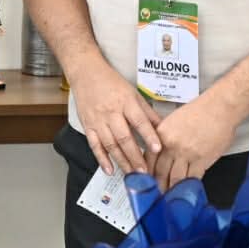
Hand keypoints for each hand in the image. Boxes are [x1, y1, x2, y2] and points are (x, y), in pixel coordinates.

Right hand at [71, 62, 161, 176]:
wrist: (86, 73)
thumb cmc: (111, 82)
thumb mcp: (133, 93)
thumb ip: (147, 112)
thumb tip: (163, 128)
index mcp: (126, 102)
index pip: (139, 121)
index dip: (148, 136)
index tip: (157, 149)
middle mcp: (111, 112)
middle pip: (124, 137)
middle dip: (135, 156)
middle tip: (145, 172)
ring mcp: (98, 120)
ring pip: (110, 144)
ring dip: (122, 161)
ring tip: (132, 174)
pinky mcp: (88, 126)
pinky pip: (94, 145)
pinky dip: (102, 159)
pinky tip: (110, 169)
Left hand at [150, 97, 236, 187]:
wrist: (220, 108)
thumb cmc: (200, 111)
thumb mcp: (173, 121)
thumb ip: (165, 138)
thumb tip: (159, 155)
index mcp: (161, 135)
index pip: (149, 159)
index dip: (146, 173)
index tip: (146, 182)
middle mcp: (171, 145)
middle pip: (160, 172)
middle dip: (158, 186)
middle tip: (156, 196)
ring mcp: (186, 154)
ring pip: (175, 178)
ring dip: (172, 190)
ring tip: (169, 198)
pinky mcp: (202, 160)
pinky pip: (193, 178)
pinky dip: (189, 186)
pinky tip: (186, 191)